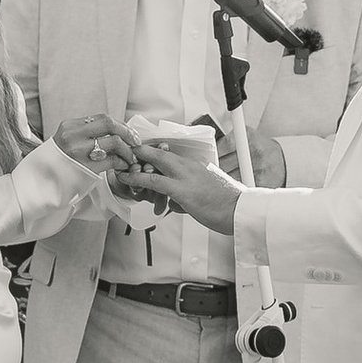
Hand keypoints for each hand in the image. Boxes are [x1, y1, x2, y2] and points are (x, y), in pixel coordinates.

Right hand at [55, 116, 130, 166]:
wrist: (41, 184)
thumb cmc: (58, 164)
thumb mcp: (67, 141)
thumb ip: (86, 134)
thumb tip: (115, 131)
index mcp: (69, 126)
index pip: (102, 118)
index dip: (120, 125)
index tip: (129, 133)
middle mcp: (73, 136)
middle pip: (109, 124)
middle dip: (127, 132)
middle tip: (136, 142)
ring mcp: (78, 152)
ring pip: (113, 142)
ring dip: (126, 150)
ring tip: (129, 158)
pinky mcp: (85, 168)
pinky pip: (111, 161)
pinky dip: (121, 162)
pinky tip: (122, 166)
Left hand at [121, 120, 243, 237]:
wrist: (240, 211)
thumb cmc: (225, 205)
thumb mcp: (204, 192)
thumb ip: (186, 192)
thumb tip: (172, 203)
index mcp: (195, 164)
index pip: (168, 153)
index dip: (151, 153)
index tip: (139, 155)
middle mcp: (189, 165)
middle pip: (157, 151)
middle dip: (139, 152)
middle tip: (125, 155)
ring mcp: (184, 175)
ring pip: (152, 163)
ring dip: (134, 166)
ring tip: (121, 170)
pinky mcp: (181, 190)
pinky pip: (153, 181)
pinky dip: (136, 178)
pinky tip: (126, 179)